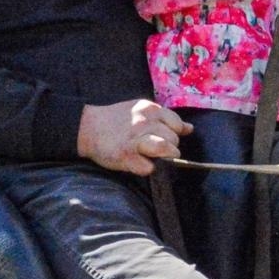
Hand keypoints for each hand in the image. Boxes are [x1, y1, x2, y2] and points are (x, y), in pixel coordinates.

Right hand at [77, 99, 191, 176]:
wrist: (88, 127)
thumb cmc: (117, 120)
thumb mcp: (142, 111)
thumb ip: (165, 119)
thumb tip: (190, 128)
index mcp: (150, 110)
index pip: (177, 124)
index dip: (174, 133)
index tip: (164, 137)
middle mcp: (145, 122)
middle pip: (173, 139)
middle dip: (169, 147)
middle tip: (155, 149)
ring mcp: (135, 140)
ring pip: (166, 149)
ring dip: (164, 157)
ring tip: (152, 156)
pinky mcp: (126, 156)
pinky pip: (148, 168)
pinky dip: (146, 168)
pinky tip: (137, 163)